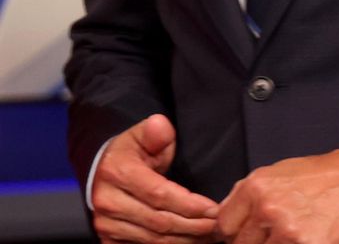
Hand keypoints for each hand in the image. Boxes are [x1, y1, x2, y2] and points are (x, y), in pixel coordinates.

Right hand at [89, 114, 220, 243]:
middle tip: (219, 225)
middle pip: (158, 221)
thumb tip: (160, 125)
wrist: (101, 171)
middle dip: (193, 226)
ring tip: (209, 235)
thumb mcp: (142, 135)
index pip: (159, 194)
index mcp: (117, 173)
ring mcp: (105, 223)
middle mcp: (108, 202)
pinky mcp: (108, 238)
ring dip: (184, 239)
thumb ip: (155, 132)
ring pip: (152, 238)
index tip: (214, 209)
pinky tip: (189, 241)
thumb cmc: (130, 153)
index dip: (189, 204)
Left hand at [216, 146, 338, 243]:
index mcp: (256, 187)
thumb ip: (251, 195)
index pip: (224, 225)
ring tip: (298, 235)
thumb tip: (225, 217)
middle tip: (282, 233)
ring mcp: (286, 229)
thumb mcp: (283, 172)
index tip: (251, 234)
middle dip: (259, 242)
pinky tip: (312, 238)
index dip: (236, 233)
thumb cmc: (330, 175)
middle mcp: (267, 207)